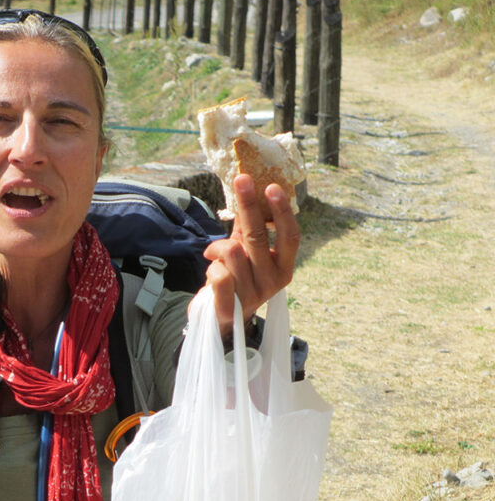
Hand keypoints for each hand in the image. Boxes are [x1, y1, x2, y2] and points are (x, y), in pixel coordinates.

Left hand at [200, 174, 300, 336]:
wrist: (221, 320)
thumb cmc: (236, 281)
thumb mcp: (246, 255)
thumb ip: (248, 230)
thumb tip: (249, 193)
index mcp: (283, 267)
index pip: (289, 236)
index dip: (281, 211)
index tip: (271, 186)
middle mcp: (273, 281)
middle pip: (259, 238)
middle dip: (248, 205)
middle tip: (241, 179)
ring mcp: (253, 295)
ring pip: (232, 252)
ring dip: (217, 247)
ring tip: (213, 255)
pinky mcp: (231, 307)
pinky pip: (219, 275)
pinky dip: (211, 267)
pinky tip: (211, 269)